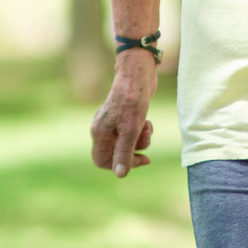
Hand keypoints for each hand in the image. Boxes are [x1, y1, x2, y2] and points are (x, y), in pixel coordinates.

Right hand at [90, 54, 156, 177]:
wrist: (138, 73)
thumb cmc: (133, 101)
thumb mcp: (130, 131)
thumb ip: (124, 154)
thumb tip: (120, 174)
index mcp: (99, 133)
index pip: (102, 161)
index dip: (119, 165)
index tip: (138, 160)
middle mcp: (103, 128)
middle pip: (117, 153)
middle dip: (134, 150)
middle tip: (146, 140)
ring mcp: (113, 122)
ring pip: (126, 143)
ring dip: (141, 139)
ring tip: (148, 127)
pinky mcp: (124, 115)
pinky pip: (131, 132)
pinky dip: (141, 130)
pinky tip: (148, 121)